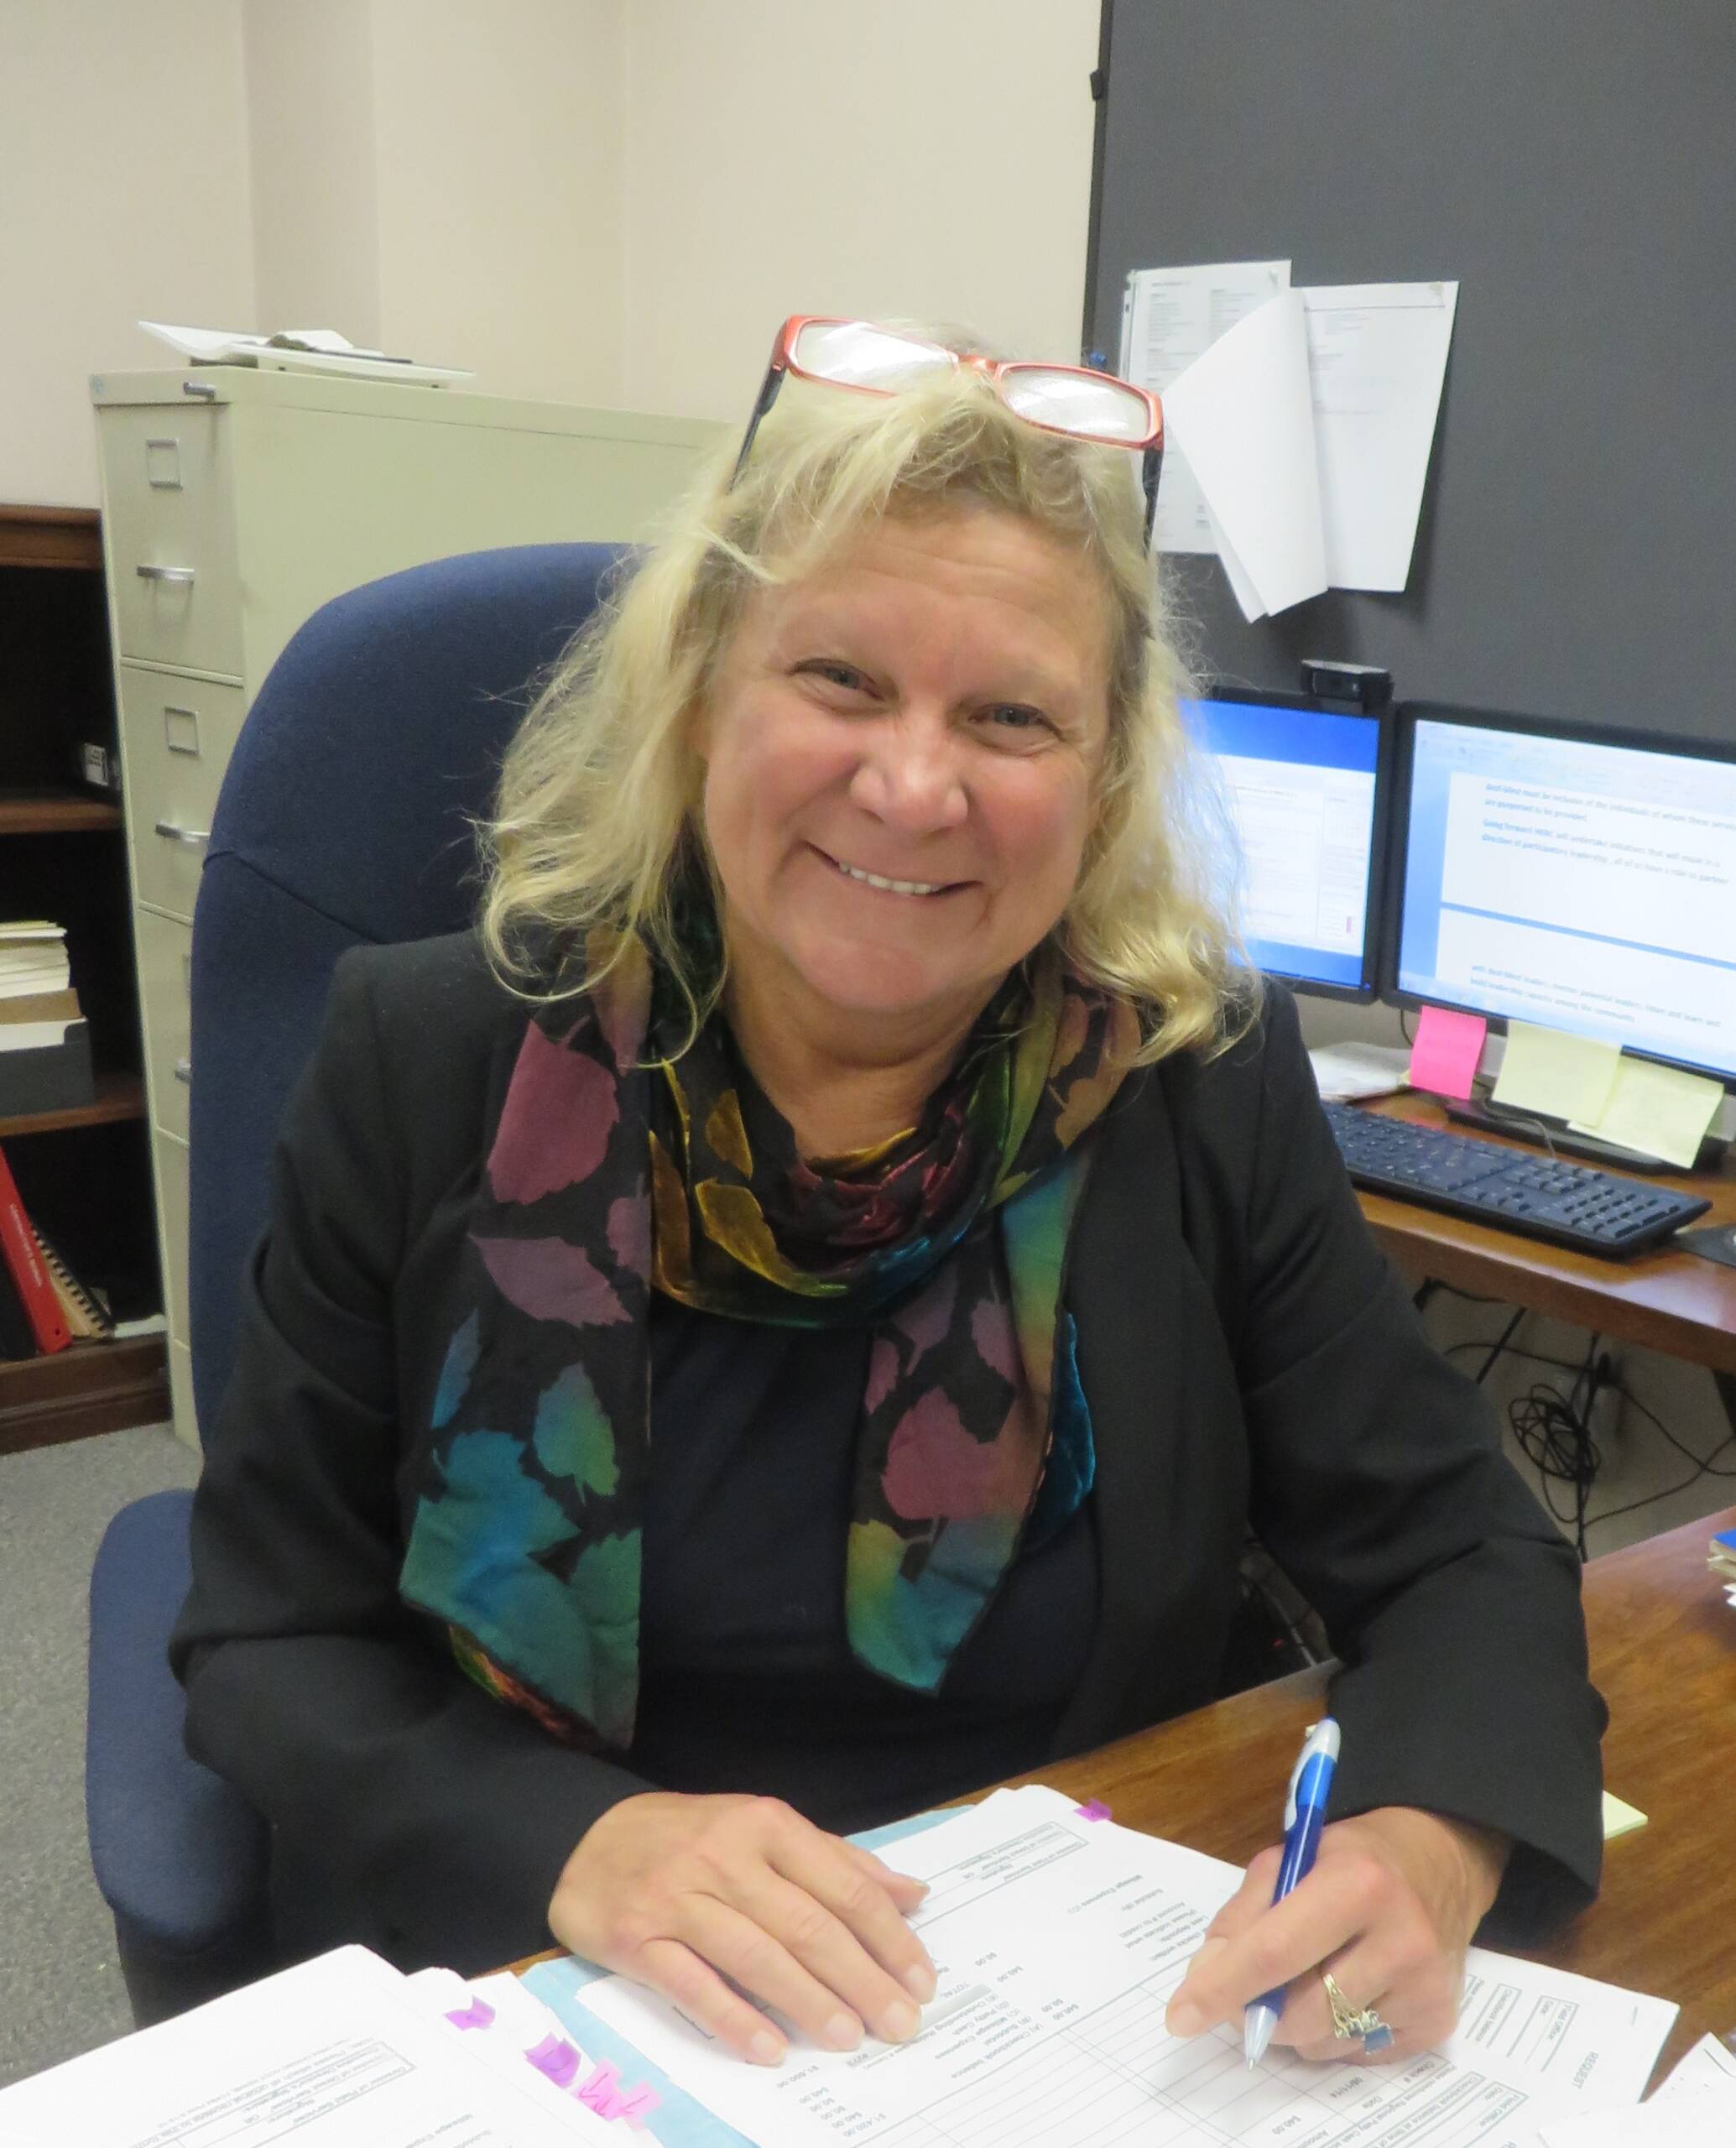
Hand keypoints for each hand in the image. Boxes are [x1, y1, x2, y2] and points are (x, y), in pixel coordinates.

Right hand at [548, 1791, 936, 2065]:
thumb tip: (913, 1895)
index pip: (842, 1884)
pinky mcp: (637, 1938)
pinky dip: (734, 2018)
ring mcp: (679, 1898)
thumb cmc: (691, 1838)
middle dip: (860, 1978)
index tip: (920, 1979)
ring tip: (848, 2038)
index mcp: (766, 1824)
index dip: (887, 1936)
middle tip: (898, 2024)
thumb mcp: (765, 1829)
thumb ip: (838, 1861)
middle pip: (806, 1924)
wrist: (586, 1838)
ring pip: (756, 1955)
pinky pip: (693, 1984)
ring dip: (807, 2001)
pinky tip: (769, 2048)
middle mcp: (726, 1855)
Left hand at [1165, 1807, 1509, 2062]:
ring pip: (1325, 2042)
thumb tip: (1205, 1980)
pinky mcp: (1437, 2023)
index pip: (1275, 1951)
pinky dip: (1333, 2033)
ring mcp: (1424, 1988)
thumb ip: (1243, 1917)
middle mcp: (1401, 1940)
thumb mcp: (1290, 1859)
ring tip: (1309, 1975)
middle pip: (1301, 2012)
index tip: (1180, 2015)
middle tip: (1247, 1993)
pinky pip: (1357, 2053)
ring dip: (1296, 2024)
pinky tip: (1346, 1989)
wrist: (1439, 1863)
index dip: (1222, 1987)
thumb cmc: (1351, 1858)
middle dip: (1259, 2011)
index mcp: (1358, 1884)